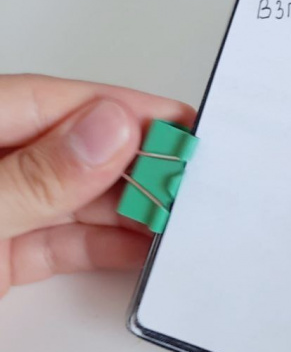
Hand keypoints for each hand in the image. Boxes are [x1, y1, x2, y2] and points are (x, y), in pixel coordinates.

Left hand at [0, 75, 193, 297]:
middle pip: (78, 152)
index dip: (130, 112)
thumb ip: (36, 176)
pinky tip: (142, 247)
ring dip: (130, 211)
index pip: (61, 104)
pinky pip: (63, 243)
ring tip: (178, 220)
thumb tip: (110, 130)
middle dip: (139, 168)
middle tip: (193, 182)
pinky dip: (104, 247)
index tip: (186, 127)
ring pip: (77, 200)